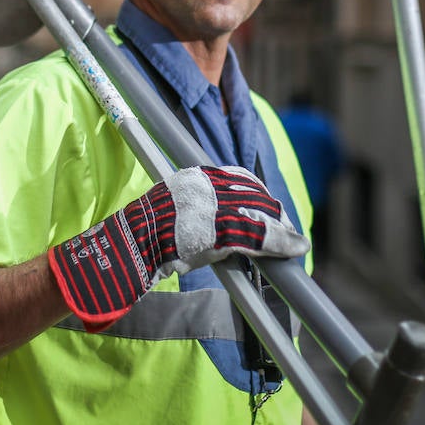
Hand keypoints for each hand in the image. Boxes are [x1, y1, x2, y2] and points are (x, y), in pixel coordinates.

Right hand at [48, 165, 308, 330]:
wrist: (130, 249)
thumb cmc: (149, 237)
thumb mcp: (176, 211)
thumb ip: (200, 209)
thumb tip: (220, 222)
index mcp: (195, 176)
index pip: (240, 177)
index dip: (259, 195)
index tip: (269, 208)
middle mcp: (207, 183)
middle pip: (254, 193)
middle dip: (273, 212)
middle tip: (285, 231)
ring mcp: (214, 204)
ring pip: (261, 212)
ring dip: (281, 230)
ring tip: (293, 243)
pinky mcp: (221, 228)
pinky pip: (259, 233)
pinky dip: (281, 243)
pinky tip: (295, 249)